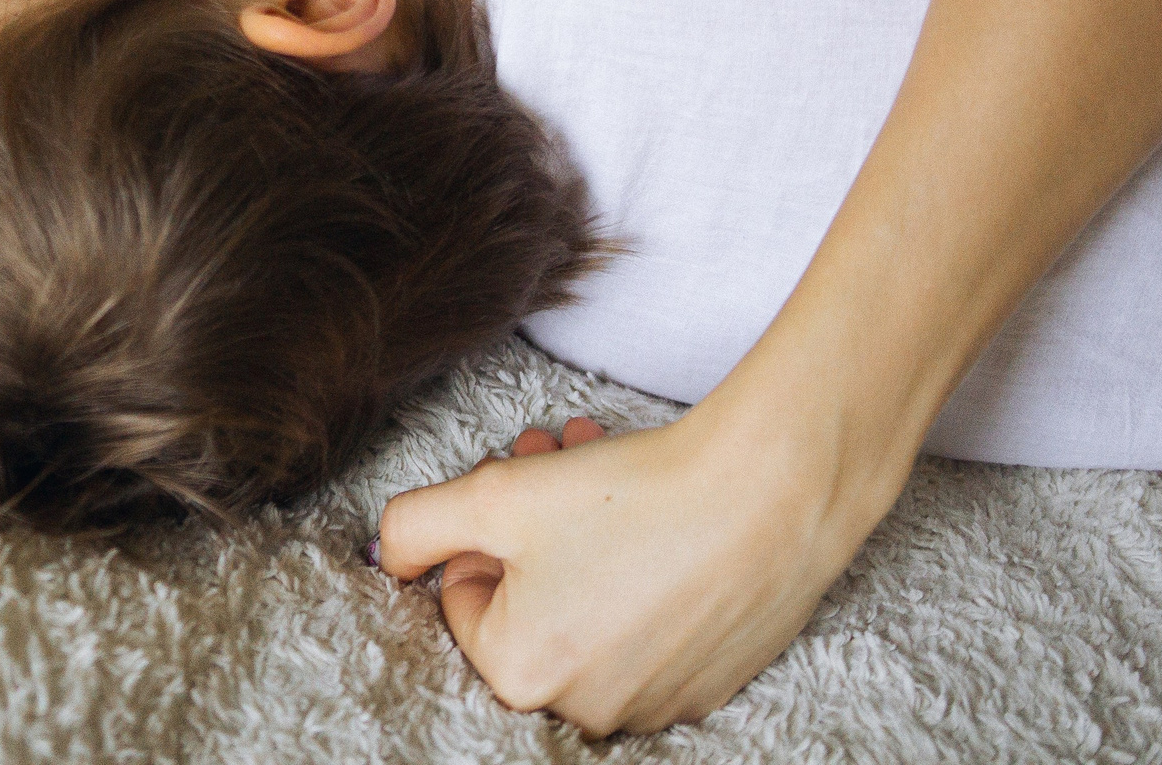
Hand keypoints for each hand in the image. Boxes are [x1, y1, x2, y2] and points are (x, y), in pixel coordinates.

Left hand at [376, 399, 882, 736]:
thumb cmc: (626, 496)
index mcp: (521, 675)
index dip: (483, 524)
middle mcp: (585, 708)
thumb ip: (413, 527)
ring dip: (577, 533)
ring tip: (601, 463)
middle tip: (551, 453)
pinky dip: (637, 569)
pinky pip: (645, 627)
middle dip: (527, 520)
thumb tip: (390, 556)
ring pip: (583, 605)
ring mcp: (652, 701)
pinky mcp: (708, 681)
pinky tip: (654, 511)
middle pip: (523, 598)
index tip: (517, 473)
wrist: (771, 496)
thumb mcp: (491, 495)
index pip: (460, 594)